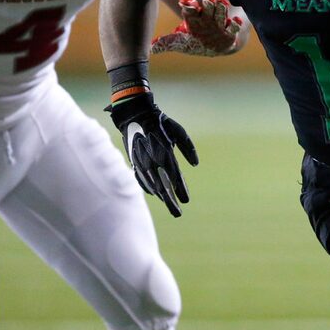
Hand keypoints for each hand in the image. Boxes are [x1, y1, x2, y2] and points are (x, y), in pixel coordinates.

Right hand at [108, 92, 197, 215]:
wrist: (135, 115)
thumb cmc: (160, 122)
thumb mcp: (178, 131)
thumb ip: (187, 148)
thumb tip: (195, 164)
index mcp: (165, 154)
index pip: (175, 178)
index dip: (181, 190)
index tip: (186, 201)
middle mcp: (153, 162)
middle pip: (164, 187)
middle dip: (171, 201)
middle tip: (178, 213)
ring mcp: (142, 163)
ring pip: (152, 185)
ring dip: (161, 196)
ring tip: (168, 204)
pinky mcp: (134, 162)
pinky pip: (141, 179)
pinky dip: (148, 187)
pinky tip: (154, 194)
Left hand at [151, 0, 243, 55]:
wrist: (215, 47)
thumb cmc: (195, 42)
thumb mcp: (180, 43)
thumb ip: (165, 43)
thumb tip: (149, 48)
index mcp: (194, 18)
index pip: (190, 8)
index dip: (188, 5)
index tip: (186, 4)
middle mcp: (207, 17)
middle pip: (208, 5)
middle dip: (208, 3)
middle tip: (207, 1)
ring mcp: (220, 22)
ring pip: (222, 11)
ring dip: (222, 8)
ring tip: (221, 5)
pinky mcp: (231, 31)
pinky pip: (236, 26)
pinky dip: (236, 23)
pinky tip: (234, 21)